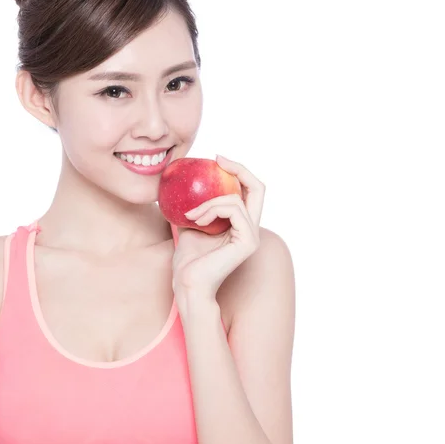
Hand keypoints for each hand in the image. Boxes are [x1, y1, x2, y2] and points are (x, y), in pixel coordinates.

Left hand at [171, 155, 265, 302]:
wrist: (188, 284)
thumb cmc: (188, 261)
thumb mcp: (191, 225)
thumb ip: (197, 207)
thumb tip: (185, 185)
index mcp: (241, 225)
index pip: (249, 190)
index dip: (237, 171)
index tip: (215, 159)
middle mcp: (251, 228)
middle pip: (259, 187)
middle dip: (239, 168)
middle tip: (218, 159)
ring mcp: (252, 235)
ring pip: (237, 199)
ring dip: (209, 201)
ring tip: (191, 215)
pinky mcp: (247, 241)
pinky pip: (233, 210)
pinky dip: (212, 210)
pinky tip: (197, 221)